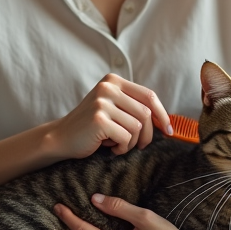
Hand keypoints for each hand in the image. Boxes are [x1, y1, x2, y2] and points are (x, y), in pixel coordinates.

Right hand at [52, 74, 171, 159]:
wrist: (61, 138)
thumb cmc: (92, 127)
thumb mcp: (113, 109)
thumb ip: (134, 106)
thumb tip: (166, 120)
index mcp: (113, 81)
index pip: (149, 96)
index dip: (162, 114)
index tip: (169, 131)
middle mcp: (108, 87)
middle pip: (146, 113)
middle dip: (147, 134)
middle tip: (140, 146)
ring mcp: (102, 102)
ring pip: (137, 127)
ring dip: (131, 143)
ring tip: (117, 144)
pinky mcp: (99, 119)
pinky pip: (126, 138)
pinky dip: (122, 149)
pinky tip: (109, 148)